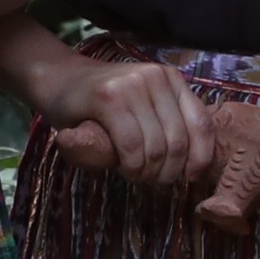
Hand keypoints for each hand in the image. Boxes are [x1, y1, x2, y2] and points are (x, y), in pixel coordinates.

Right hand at [36, 53, 216, 189]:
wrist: (57, 79)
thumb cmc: (102, 102)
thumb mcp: (143, 107)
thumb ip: (168, 124)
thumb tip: (195, 167)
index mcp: (172, 79)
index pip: (202, 123)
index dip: (201, 157)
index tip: (191, 177)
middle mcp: (157, 77)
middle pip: (179, 141)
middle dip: (169, 172)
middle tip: (154, 181)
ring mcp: (133, 84)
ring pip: (156, 147)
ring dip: (148, 172)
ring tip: (136, 175)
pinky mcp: (108, 97)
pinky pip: (131, 145)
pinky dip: (131, 166)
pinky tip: (125, 169)